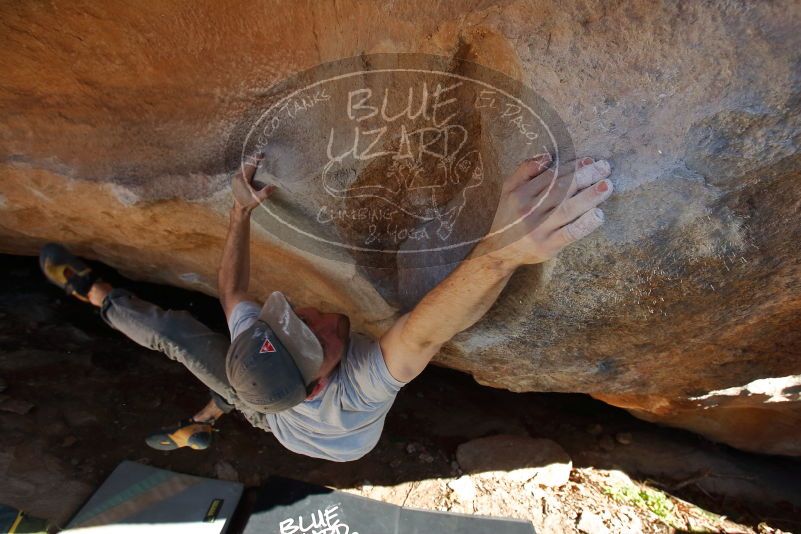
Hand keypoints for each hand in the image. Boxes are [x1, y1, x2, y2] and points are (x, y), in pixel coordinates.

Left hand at [232, 152, 276, 211]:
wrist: (240, 208)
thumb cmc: (248, 203)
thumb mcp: (258, 198)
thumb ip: (266, 192)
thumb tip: (274, 186)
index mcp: (242, 179)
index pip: (250, 166)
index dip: (256, 160)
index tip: (261, 154)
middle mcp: (237, 176)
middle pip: (246, 164)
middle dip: (253, 159)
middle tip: (260, 154)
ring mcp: (235, 178)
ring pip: (243, 166)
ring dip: (250, 162)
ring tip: (257, 159)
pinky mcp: (235, 180)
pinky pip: (241, 170)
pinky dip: (247, 167)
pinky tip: (251, 166)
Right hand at [479, 154, 612, 265]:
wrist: (500, 251)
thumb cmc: (509, 216)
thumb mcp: (509, 189)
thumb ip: (525, 170)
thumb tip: (547, 157)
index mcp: (520, 194)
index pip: (551, 176)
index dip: (572, 166)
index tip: (589, 160)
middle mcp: (529, 210)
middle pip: (562, 189)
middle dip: (586, 176)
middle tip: (605, 167)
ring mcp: (539, 230)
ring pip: (568, 209)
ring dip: (590, 196)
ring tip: (607, 186)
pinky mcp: (548, 246)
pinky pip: (570, 233)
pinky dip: (586, 224)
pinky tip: (599, 215)